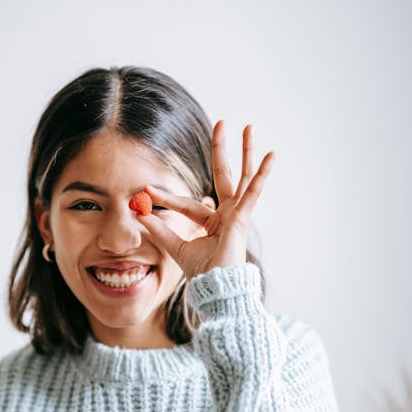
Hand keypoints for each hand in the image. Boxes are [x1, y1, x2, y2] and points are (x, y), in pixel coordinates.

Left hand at [139, 120, 274, 279]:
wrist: (217, 289)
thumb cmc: (203, 273)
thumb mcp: (176, 248)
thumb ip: (160, 231)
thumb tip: (140, 214)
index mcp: (212, 222)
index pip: (187, 203)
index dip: (166, 198)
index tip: (145, 191)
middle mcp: (227, 215)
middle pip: (224, 176)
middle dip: (221, 150)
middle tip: (221, 122)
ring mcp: (236, 214)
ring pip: (242, 176)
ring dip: (246, 151)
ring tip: (249, 127)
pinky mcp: (242, 218)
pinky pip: (253, 192)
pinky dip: (262, 174)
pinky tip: (271, 154)